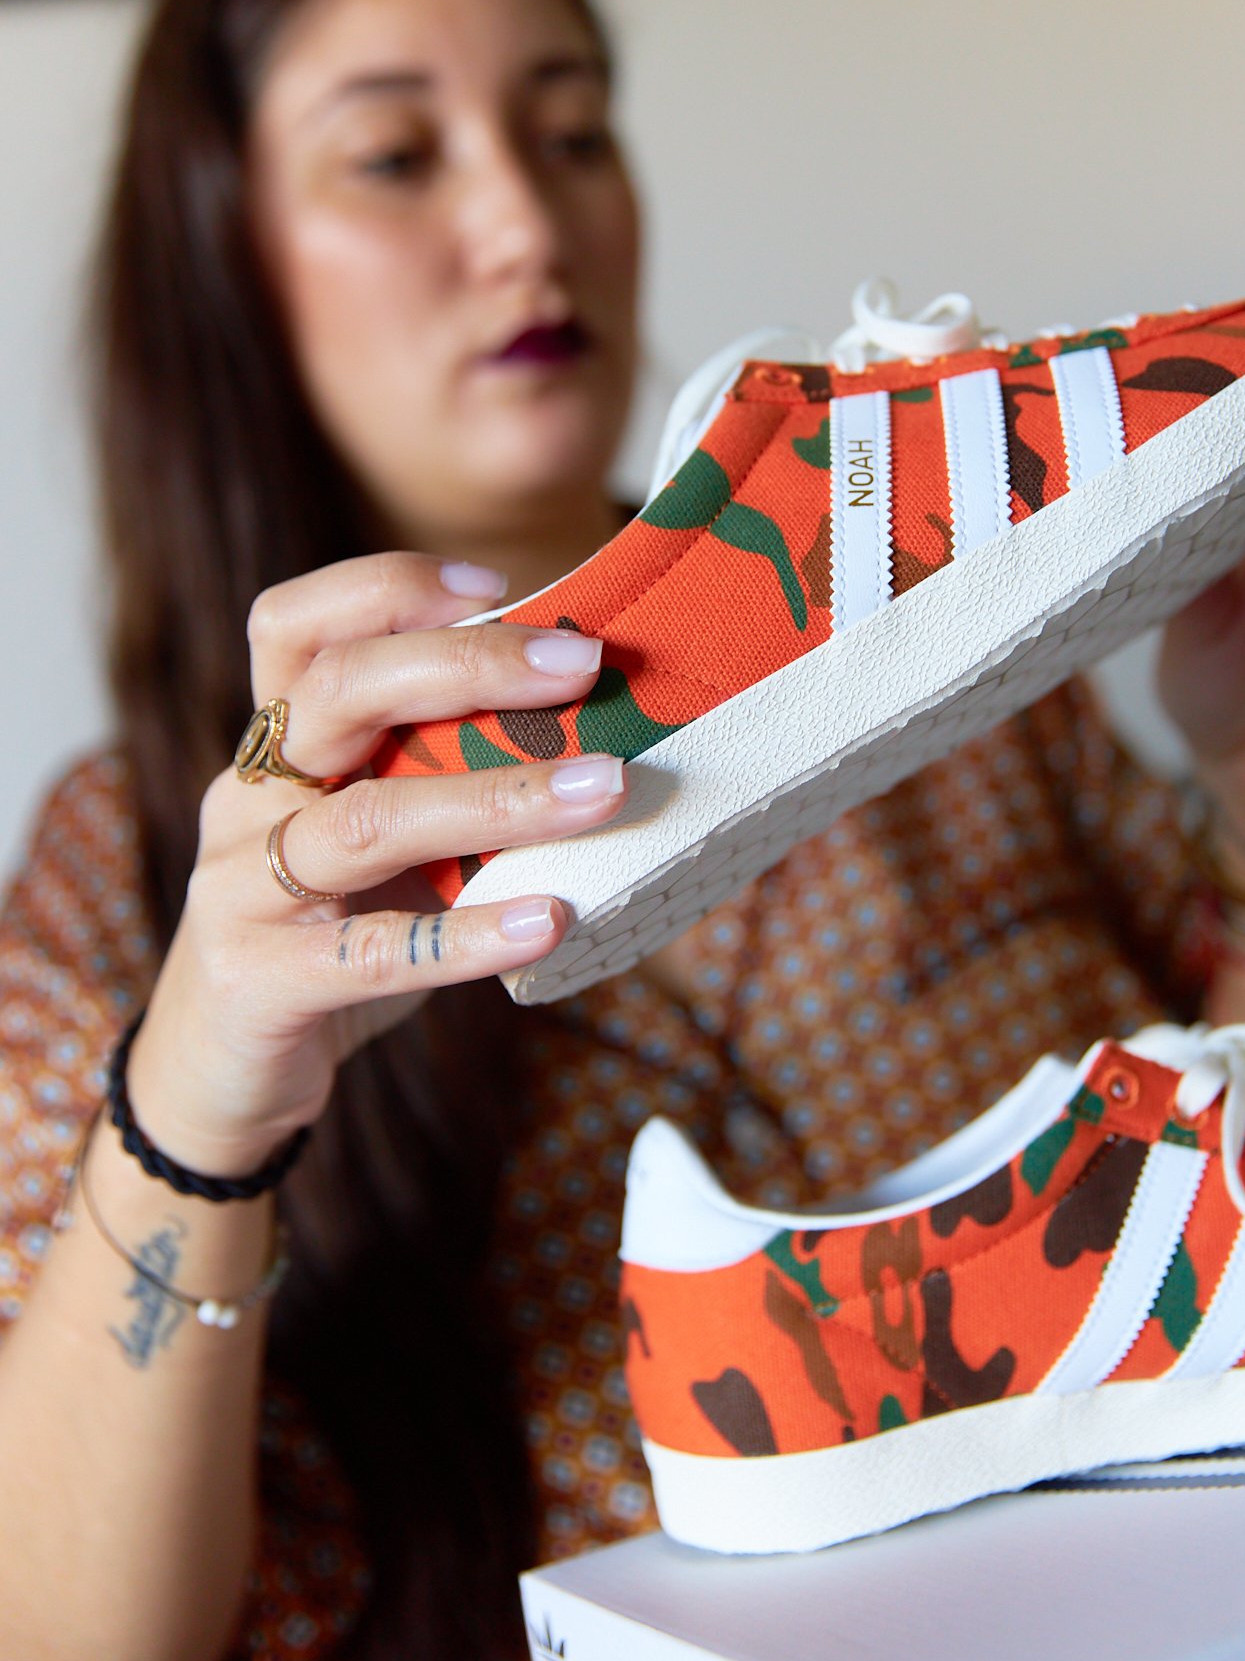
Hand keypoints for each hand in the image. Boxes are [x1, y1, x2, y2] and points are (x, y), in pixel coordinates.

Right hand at [127, 553, 624, 1175]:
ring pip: (372, 820)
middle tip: (583, 668)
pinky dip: (473, 933)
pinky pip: (379, 952)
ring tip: (605, 789)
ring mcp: (244, 888)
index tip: (497, 585)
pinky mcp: (263, 981)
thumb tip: (598, 721)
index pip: (296, 625)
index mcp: (278, 746)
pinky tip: (552, 919)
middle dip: (469, 666)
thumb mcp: (380, 836)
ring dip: (499, 798)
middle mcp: (251, 797)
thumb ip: (444, 773)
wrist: (223, 1076)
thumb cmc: (333, 929)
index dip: (388, 589)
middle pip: (340, 691)